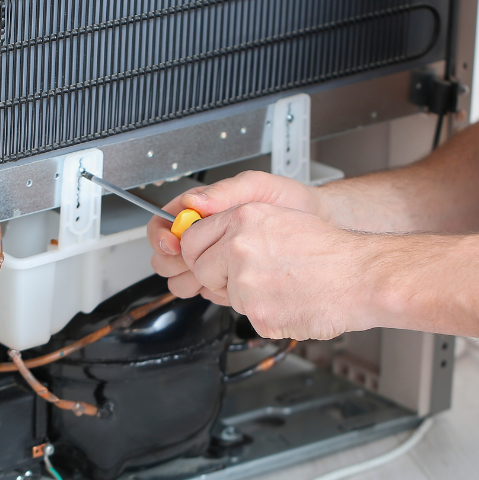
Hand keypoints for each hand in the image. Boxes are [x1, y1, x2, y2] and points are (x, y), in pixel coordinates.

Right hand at [147, 170, 327, 276]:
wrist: (317, 224)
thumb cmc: (288, 201)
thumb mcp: (257, 187)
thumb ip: (225, 192)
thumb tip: (193, 202)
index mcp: (202, 210)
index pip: (163, 224)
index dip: (161, 236)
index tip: (172, 243)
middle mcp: (204, 236)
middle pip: (165, 257)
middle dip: (175, 262)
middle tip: (196, 261)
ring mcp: (214, 260)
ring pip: (181, 279)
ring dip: (193, 280)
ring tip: (218, 272)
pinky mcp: (227, 280)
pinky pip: (206, 292)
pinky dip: (215, 291)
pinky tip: (234, 282)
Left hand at [171, 201, 380, 339]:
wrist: (362, 276)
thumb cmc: (331, 251)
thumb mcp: (280, 218)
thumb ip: (239, 227)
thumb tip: (208, 241)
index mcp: (244, 218)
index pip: (192, 239)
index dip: (199, 253)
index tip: (208, 259)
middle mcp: (239, 247)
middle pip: (200, 270)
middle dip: (219, 278)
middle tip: (252, 276)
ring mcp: (246, 282)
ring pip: (226, 296)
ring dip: (248, 296)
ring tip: (283, 285)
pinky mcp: (257, 313)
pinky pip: (248, 317)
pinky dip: (268, 314)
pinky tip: (292, 300)